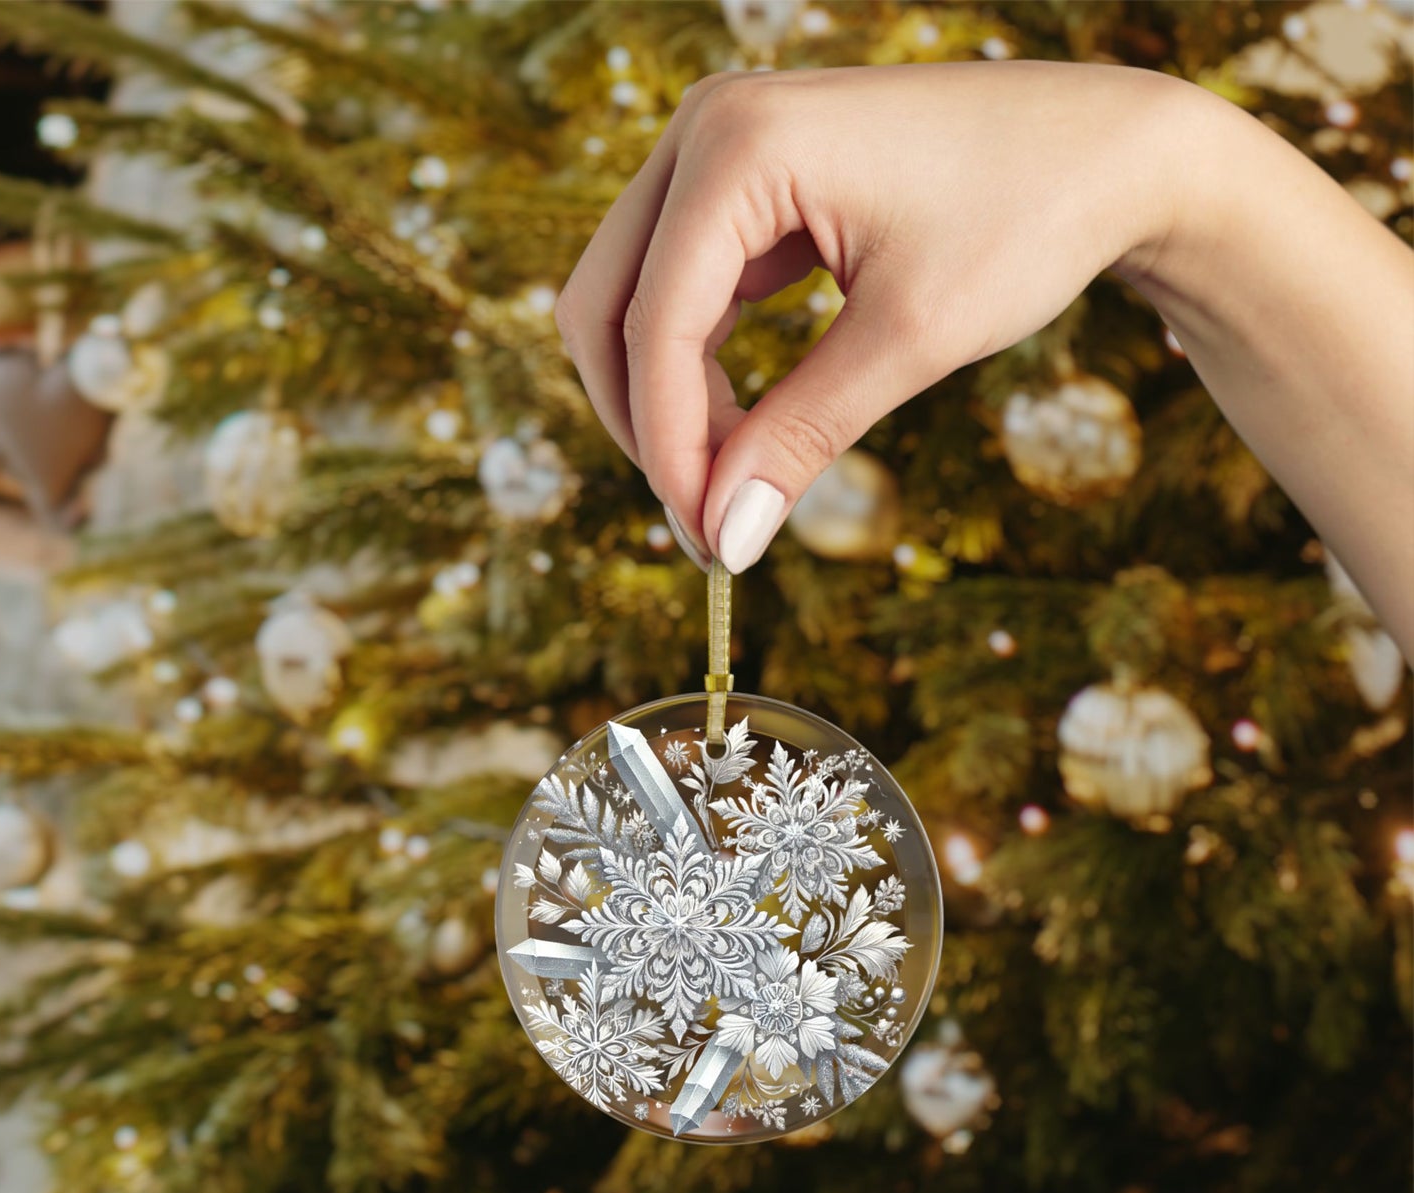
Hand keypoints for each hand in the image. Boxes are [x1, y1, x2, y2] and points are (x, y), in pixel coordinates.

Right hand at [554, 61, 1190, 571]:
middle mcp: (708, 130)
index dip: (669, 447)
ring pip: (634, 302)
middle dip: (646, 424)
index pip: (654, 325)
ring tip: (733, 486)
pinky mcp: (747, 184)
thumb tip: (725, 537)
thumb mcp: (909, 341)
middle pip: (605, 306)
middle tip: (706, 522)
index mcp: (739, 146)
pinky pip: (684, 290)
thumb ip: (801, 437)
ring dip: (667, 403)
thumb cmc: (1027, 219)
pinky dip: (700, 369)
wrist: (1110, 152)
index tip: (708, 540)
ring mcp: (722, 151)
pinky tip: (746, 430)